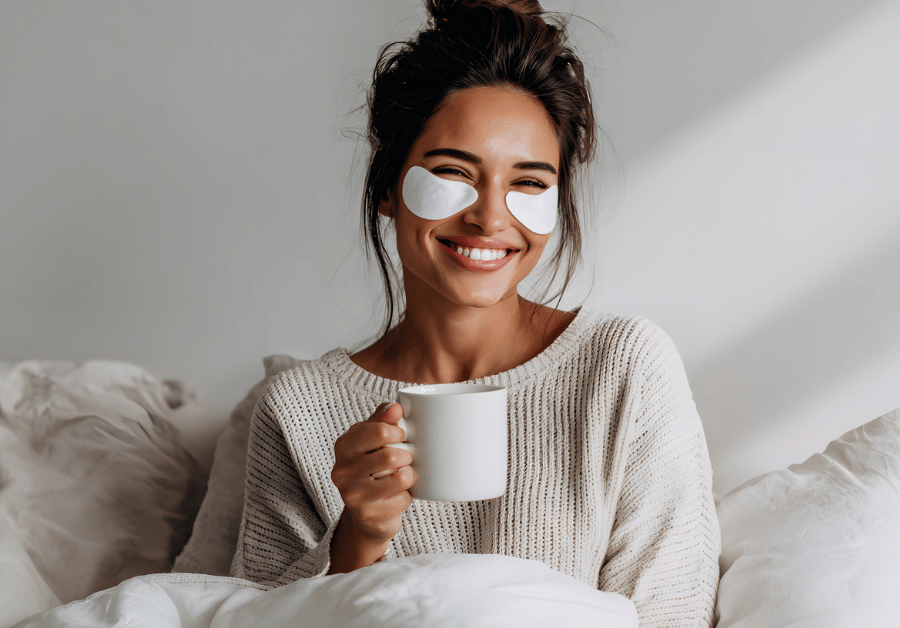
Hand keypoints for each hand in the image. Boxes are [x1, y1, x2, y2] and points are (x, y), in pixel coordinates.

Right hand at [331, 402, 414, 544]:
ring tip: (404, 475)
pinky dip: (407, 497)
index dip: (399, 432)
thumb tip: (396, 406)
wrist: (366, 514)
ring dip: (410, 475)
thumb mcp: (372, 439)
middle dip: (407, 455)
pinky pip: (403, 500)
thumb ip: (382, 419)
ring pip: (401, 478)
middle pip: (392, 456)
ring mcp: (353, 496)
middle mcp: (342, 471)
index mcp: (343, 446)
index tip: (401, 436)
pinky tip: (397, 495)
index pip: (380, 430)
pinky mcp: (368, 516)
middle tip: (406, 457)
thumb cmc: (372, 467)